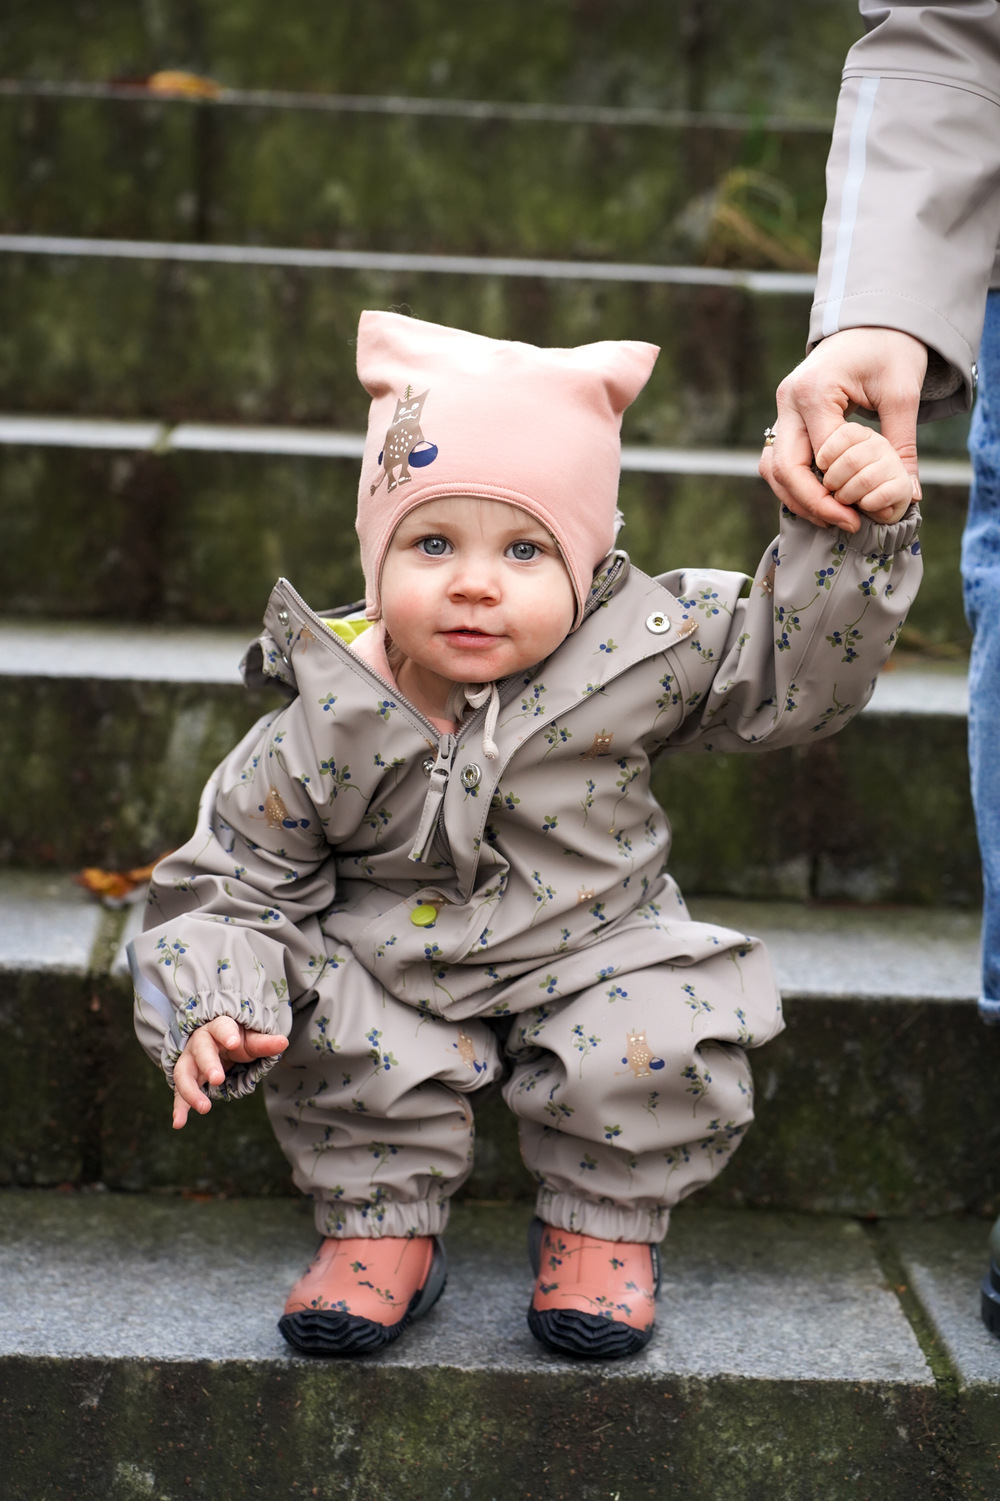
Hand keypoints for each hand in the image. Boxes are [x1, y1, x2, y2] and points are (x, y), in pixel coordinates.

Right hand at [172, 1017, 288, 1128]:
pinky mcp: (187, 1079)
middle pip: (200, 1050)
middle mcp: (200, 1042)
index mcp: (219, 1028)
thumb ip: (265, 1043)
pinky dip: (179, 1108)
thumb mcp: (252, 1040)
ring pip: (184, 1072)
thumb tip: (284, 1042)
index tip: (234, 1043)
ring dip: (191, 1091)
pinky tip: (179, 1123)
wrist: (222, 1042)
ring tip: (205, 1108)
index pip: (221, 1027)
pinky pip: (179, 1093)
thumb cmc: (238, 1039)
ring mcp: (190, 1061)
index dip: (226, 1033)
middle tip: (218, 1079)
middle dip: (208, 1064)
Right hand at [759, 328, 926, 531]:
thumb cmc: (889, 349)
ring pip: (773, 469)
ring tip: (831, 517)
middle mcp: (788, 400)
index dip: (834, 492)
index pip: (816, 456)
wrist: (874, 322)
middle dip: (812, 503)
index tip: (858, 516)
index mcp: (813, 390)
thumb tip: (910, 494)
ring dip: (797, 498)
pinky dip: (794, 485)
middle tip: (843, 523)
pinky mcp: (786, 417)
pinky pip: (779, 460)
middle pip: (784, 468)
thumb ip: (901, 445)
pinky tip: (822, 500)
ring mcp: (782, 409)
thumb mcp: (902, 394)